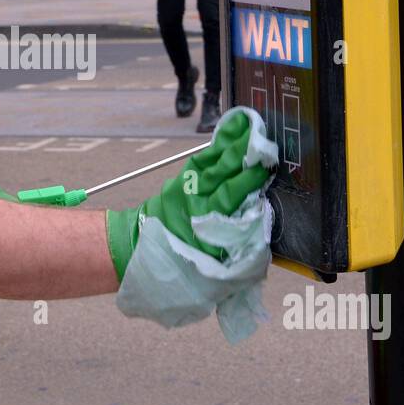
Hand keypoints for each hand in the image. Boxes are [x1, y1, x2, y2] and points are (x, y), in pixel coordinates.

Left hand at [106, 108, 279, 335]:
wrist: (137, 255)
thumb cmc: (179, 273)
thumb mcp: (212, 279)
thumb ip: (240, 263)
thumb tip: (262, 246)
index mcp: (206, 226)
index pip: (231, 196)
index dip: (248, 180)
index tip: (266, 166)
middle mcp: (198, 204)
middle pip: (224, 174)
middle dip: (244, 155)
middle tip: (263, 138)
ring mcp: (189, 191)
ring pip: (214, 164)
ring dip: (232, 145)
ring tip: (248, 125)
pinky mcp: (182, 184)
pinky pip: (202, 163)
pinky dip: (216, 148)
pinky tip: (229, 134)